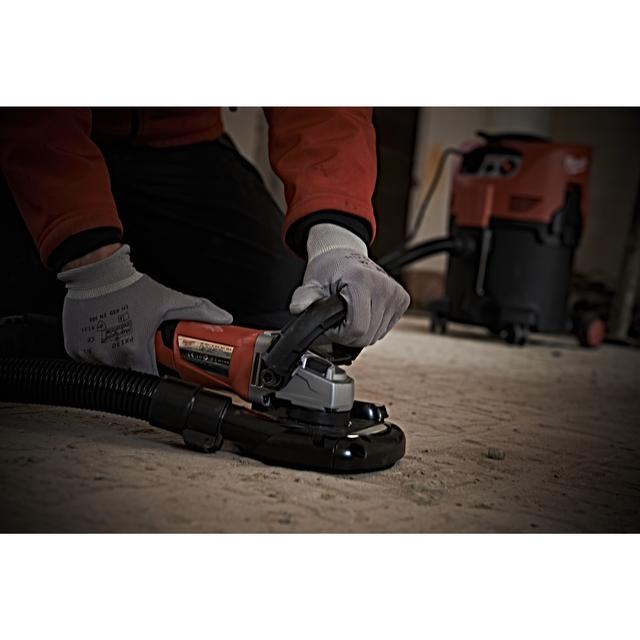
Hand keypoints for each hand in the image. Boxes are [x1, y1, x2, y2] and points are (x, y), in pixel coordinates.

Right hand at [58, 244, 232, 373]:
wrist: (95, 270)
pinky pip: (88, 360)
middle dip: (137, 364)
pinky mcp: (74, 349)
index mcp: (135, 351)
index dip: (157, 374)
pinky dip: (97, 352)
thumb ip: (200, 311)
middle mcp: (111, 356)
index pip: (150, 380)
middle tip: (141, 345)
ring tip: (123, 336)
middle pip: (129, 374)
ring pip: (107, 368)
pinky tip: (106, 335)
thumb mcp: (170, 299)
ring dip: (117, 359)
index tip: (160, 367)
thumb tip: (225, 319)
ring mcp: (89, 353)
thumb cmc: (130, 286)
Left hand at [289, 224, 409, 346]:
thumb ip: (304, 297)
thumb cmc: (330, 268)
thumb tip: (297, 308)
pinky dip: (371, 327)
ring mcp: (396, 293)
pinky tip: (363, 313)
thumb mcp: (313, 282)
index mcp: (362, 280)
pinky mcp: (402, 300)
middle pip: (367, 336)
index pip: (356, 328)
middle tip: (337, 321)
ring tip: (349, 315)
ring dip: (359, 332)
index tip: (330, 326)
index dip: (339, 334)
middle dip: (347, 335)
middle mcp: (384, 286)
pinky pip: (385, 329)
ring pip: (377, 336)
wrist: (345, 254)